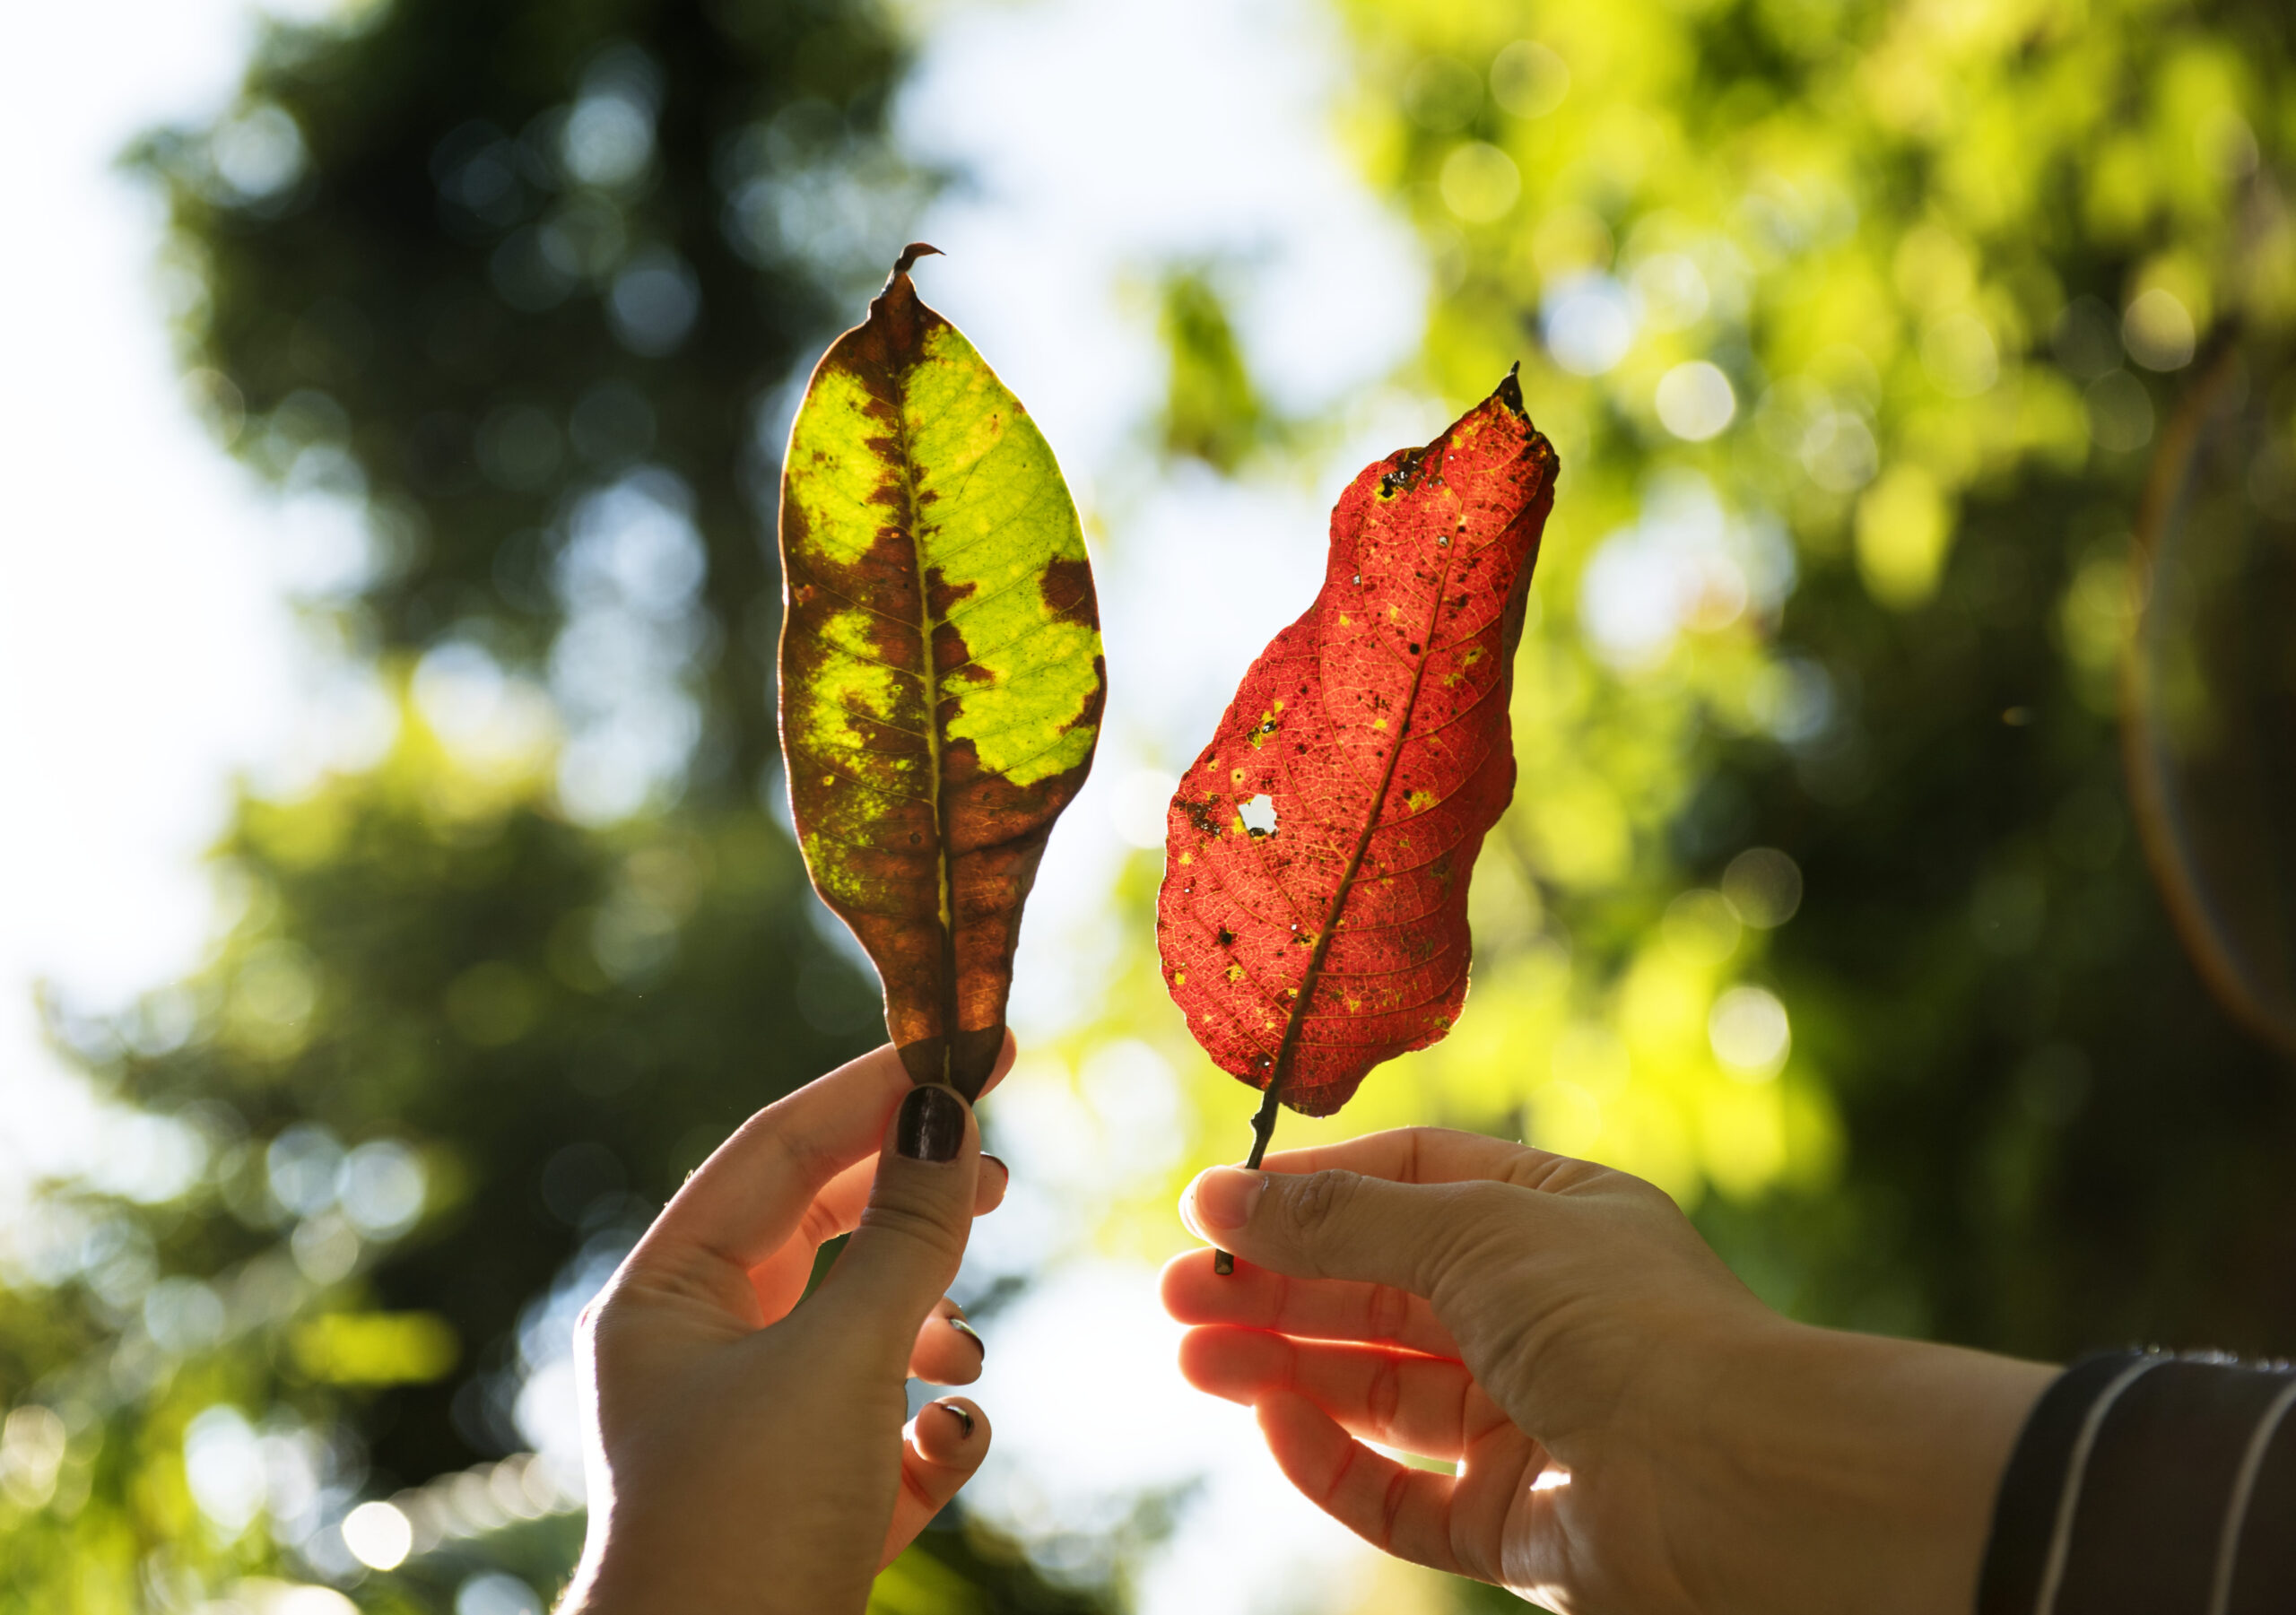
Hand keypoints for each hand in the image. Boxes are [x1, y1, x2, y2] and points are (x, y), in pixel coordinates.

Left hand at [557, 1040, 1011, 1614]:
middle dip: (914, 1204)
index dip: (875, 1089)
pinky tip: (949, 1438)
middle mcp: (703, 1353)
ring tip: (964, 1339)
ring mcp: (756, 1431)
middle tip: (1001, 1171)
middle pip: (822, 1232)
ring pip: (860, 1327)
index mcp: (668, 1298)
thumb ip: (906, 1234)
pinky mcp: (808, 1504)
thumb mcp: (840, 1359)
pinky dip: (930, 1425)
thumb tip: (949, 1111)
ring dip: (928, 1321)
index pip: (778, 1152)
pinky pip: (885, 1427)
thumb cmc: (748, 1523)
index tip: (969, 1044)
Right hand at [1162, 1129, 2054, 1614]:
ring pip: (1381, 1393)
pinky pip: (1406, 1495)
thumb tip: (1224, 1197)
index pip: (1410, 1184)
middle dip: (1278, 1289)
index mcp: (1553, 1218)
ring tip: (1193, 1357)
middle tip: (1176, 1293)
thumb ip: (1344, 1220)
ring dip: (1285, 1369)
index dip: (1312, 1195)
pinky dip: (1335, 1463)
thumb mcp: (1472, 1233)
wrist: (1738, 1483)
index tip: (1214, 1209)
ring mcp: (1532, 1419)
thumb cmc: (1625, 1324)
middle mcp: (1542, 1312)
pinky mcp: (1521, 1522)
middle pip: (1381, 1293)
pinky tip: (1273, 1424)